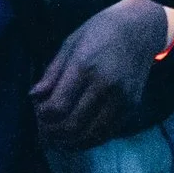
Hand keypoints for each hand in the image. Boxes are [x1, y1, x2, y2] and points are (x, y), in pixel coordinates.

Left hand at [32, 0, 169, 148]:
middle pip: (72, 125)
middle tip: (43, 133)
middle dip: (53, 134)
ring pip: (90, 136)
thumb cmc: (99, 32)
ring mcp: (121, 99)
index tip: (38, 113)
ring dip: (70, 143)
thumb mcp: (70, 44)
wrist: (139, 29)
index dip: (42, 117)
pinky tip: (76, 138)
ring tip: (57, 141)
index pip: (58, 107)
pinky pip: (107, 134)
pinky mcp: (131, 107)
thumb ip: (52, 74)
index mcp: (84, 67)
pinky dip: (88, 141)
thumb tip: (34, 97)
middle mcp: (105, 86)